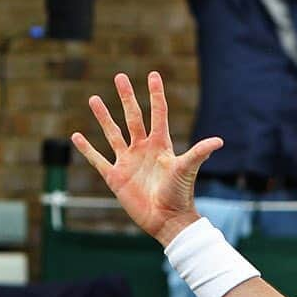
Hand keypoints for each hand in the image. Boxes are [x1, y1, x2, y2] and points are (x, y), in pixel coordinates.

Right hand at [71, 72, 221, 246]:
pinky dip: (87, 149)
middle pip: (133, 117)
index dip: (155, 95)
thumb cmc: (180, 195)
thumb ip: (199, 153)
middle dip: (126, 97)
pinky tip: (76, 136)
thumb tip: (220, 141)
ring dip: (103, 117)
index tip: (153, 75)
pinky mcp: (115, 177)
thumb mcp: (187, 170)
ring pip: (113, 134)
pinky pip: (98, 159)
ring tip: (94, 99)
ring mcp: (128, 162)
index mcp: (160, 145)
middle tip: (119, 76)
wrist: (168, 220)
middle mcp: (143, 149)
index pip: (158, 114)